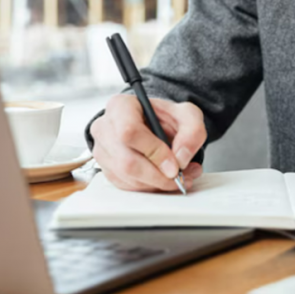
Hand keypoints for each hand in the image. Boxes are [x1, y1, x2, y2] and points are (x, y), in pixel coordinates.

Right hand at [90, 94, 205, 191]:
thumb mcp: (187, 115)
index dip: (154, 152)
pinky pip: (126, 186)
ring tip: (180, 177)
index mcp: (120, 106)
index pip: (129, 132)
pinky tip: (164, 179)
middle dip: (158, 175)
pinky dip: (149, 187)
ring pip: (126, 177)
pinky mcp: (106, 169)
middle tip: (180, 177)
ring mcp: (102, 150)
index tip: (175, 165)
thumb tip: (181, 157)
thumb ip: (192, 131)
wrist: (155, 124)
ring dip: (156, 183)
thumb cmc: (165, 117)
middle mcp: (105, 128)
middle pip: (126, 161)